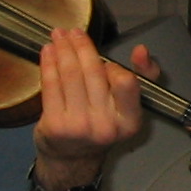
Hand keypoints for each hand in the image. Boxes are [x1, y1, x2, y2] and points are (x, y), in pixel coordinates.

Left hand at [33, 31, 155, 188]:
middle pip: (93, 74)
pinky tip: (48, 52)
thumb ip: (143, 76)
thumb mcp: (129, 107)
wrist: (73, 158)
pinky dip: (48, 64)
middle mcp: (105, 125)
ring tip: (58, 36)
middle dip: (81, 46)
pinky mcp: (55, 125)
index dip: (113, 66)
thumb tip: (141, 50)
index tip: (104, 60)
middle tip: (73, 31)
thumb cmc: (103, 125)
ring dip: (63, 50)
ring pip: (70, 76)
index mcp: (129, 120)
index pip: (126, 83)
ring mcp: (78, 126)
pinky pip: (51, 85)